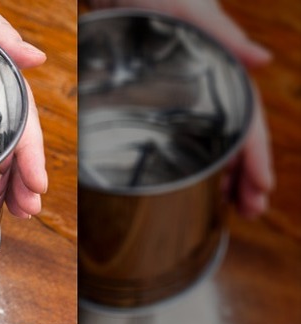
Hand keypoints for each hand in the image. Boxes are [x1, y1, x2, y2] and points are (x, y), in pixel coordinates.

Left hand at [90, 0, 273, 217]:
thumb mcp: (186, 13)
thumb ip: (222, 35)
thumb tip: (263, 60)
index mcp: (219, 70)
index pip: (244, 120)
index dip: (254, 155)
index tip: (261, 187)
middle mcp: (204, 88)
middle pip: (230, 138)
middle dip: (244, 176)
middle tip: (250, 211)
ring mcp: (180, 97)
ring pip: (208, 142)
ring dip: (223, 175)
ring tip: (235, 209)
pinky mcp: (154, 102)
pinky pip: (178, 138)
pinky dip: (189, 161)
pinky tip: (196, 183)